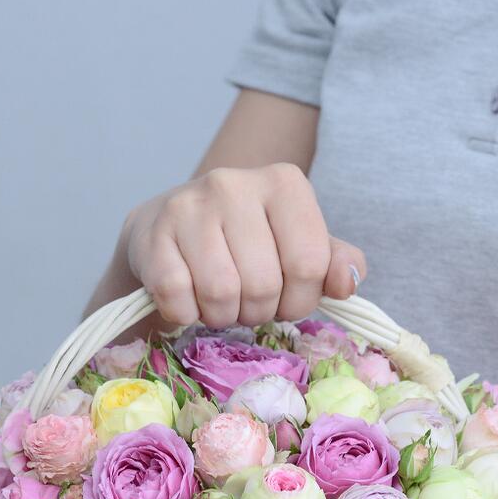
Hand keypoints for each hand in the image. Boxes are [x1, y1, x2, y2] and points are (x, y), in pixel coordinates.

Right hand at [123, 163, 365, 327]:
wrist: (166, 231)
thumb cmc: (244, 245)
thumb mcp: (297, 248)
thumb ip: (333, 264)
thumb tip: (346, 282)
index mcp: (284, 183)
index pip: (310, 265)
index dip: (300, 299)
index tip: (285, 297)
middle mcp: (234, 182)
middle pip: (264, 285)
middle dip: (258, 311)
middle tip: (246, 302)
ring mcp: (188, 205)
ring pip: (221, 294)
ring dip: (222, 316)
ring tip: (219, 301)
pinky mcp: (151, 234)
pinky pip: (178, 298)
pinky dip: (185, 314)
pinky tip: (187, 299)